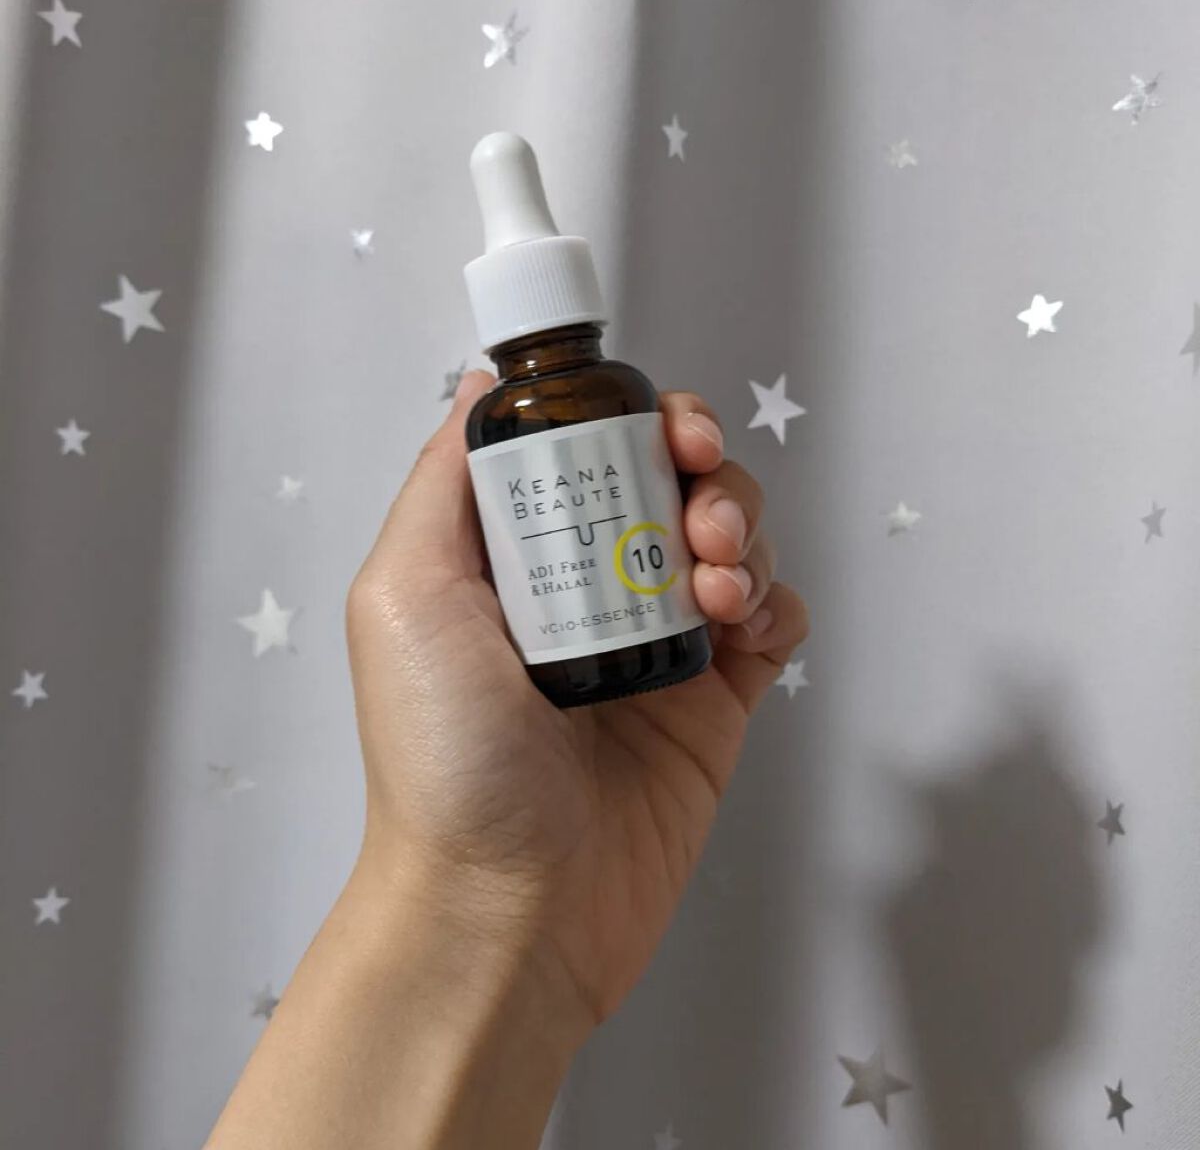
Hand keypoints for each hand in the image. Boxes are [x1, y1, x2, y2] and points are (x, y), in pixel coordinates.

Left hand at [346, 371, 808, 1039]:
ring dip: (741, 532)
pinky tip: (746, 627)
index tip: (662, 426)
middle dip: (703, 469)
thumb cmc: (445, 757)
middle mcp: (588, 587)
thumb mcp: (405, 595)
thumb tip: (481, 384)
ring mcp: (656, 644)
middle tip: (700, 506)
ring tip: (716, 582)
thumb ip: (442, 482)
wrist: (511, 908)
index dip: (634, 418)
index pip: (590, 449)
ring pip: (730, 539)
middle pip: (672, 482)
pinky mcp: (714, 702)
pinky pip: (771, 620)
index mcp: (517, 556)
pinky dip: (775, 603)